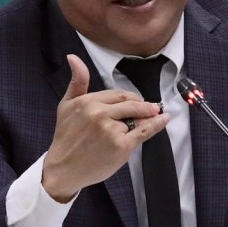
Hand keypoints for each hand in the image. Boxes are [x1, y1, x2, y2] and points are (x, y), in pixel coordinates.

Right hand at [42, 54, 168, 201]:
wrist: (63, 169)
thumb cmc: (66, 138)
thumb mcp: (66, 105)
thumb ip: (77, 81)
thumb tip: (73, 57)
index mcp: (87, 102)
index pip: (117, 94)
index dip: (129, 98)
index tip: (136, 101)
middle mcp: (99, 114)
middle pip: (130, 103)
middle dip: (142, 105)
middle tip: (151, 107)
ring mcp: (111, 130)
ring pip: (136, 118)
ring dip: (142, 120)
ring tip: (148, 119)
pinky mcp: (121, 146)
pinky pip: (144, 131)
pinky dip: (157, 124)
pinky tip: (164, 119)